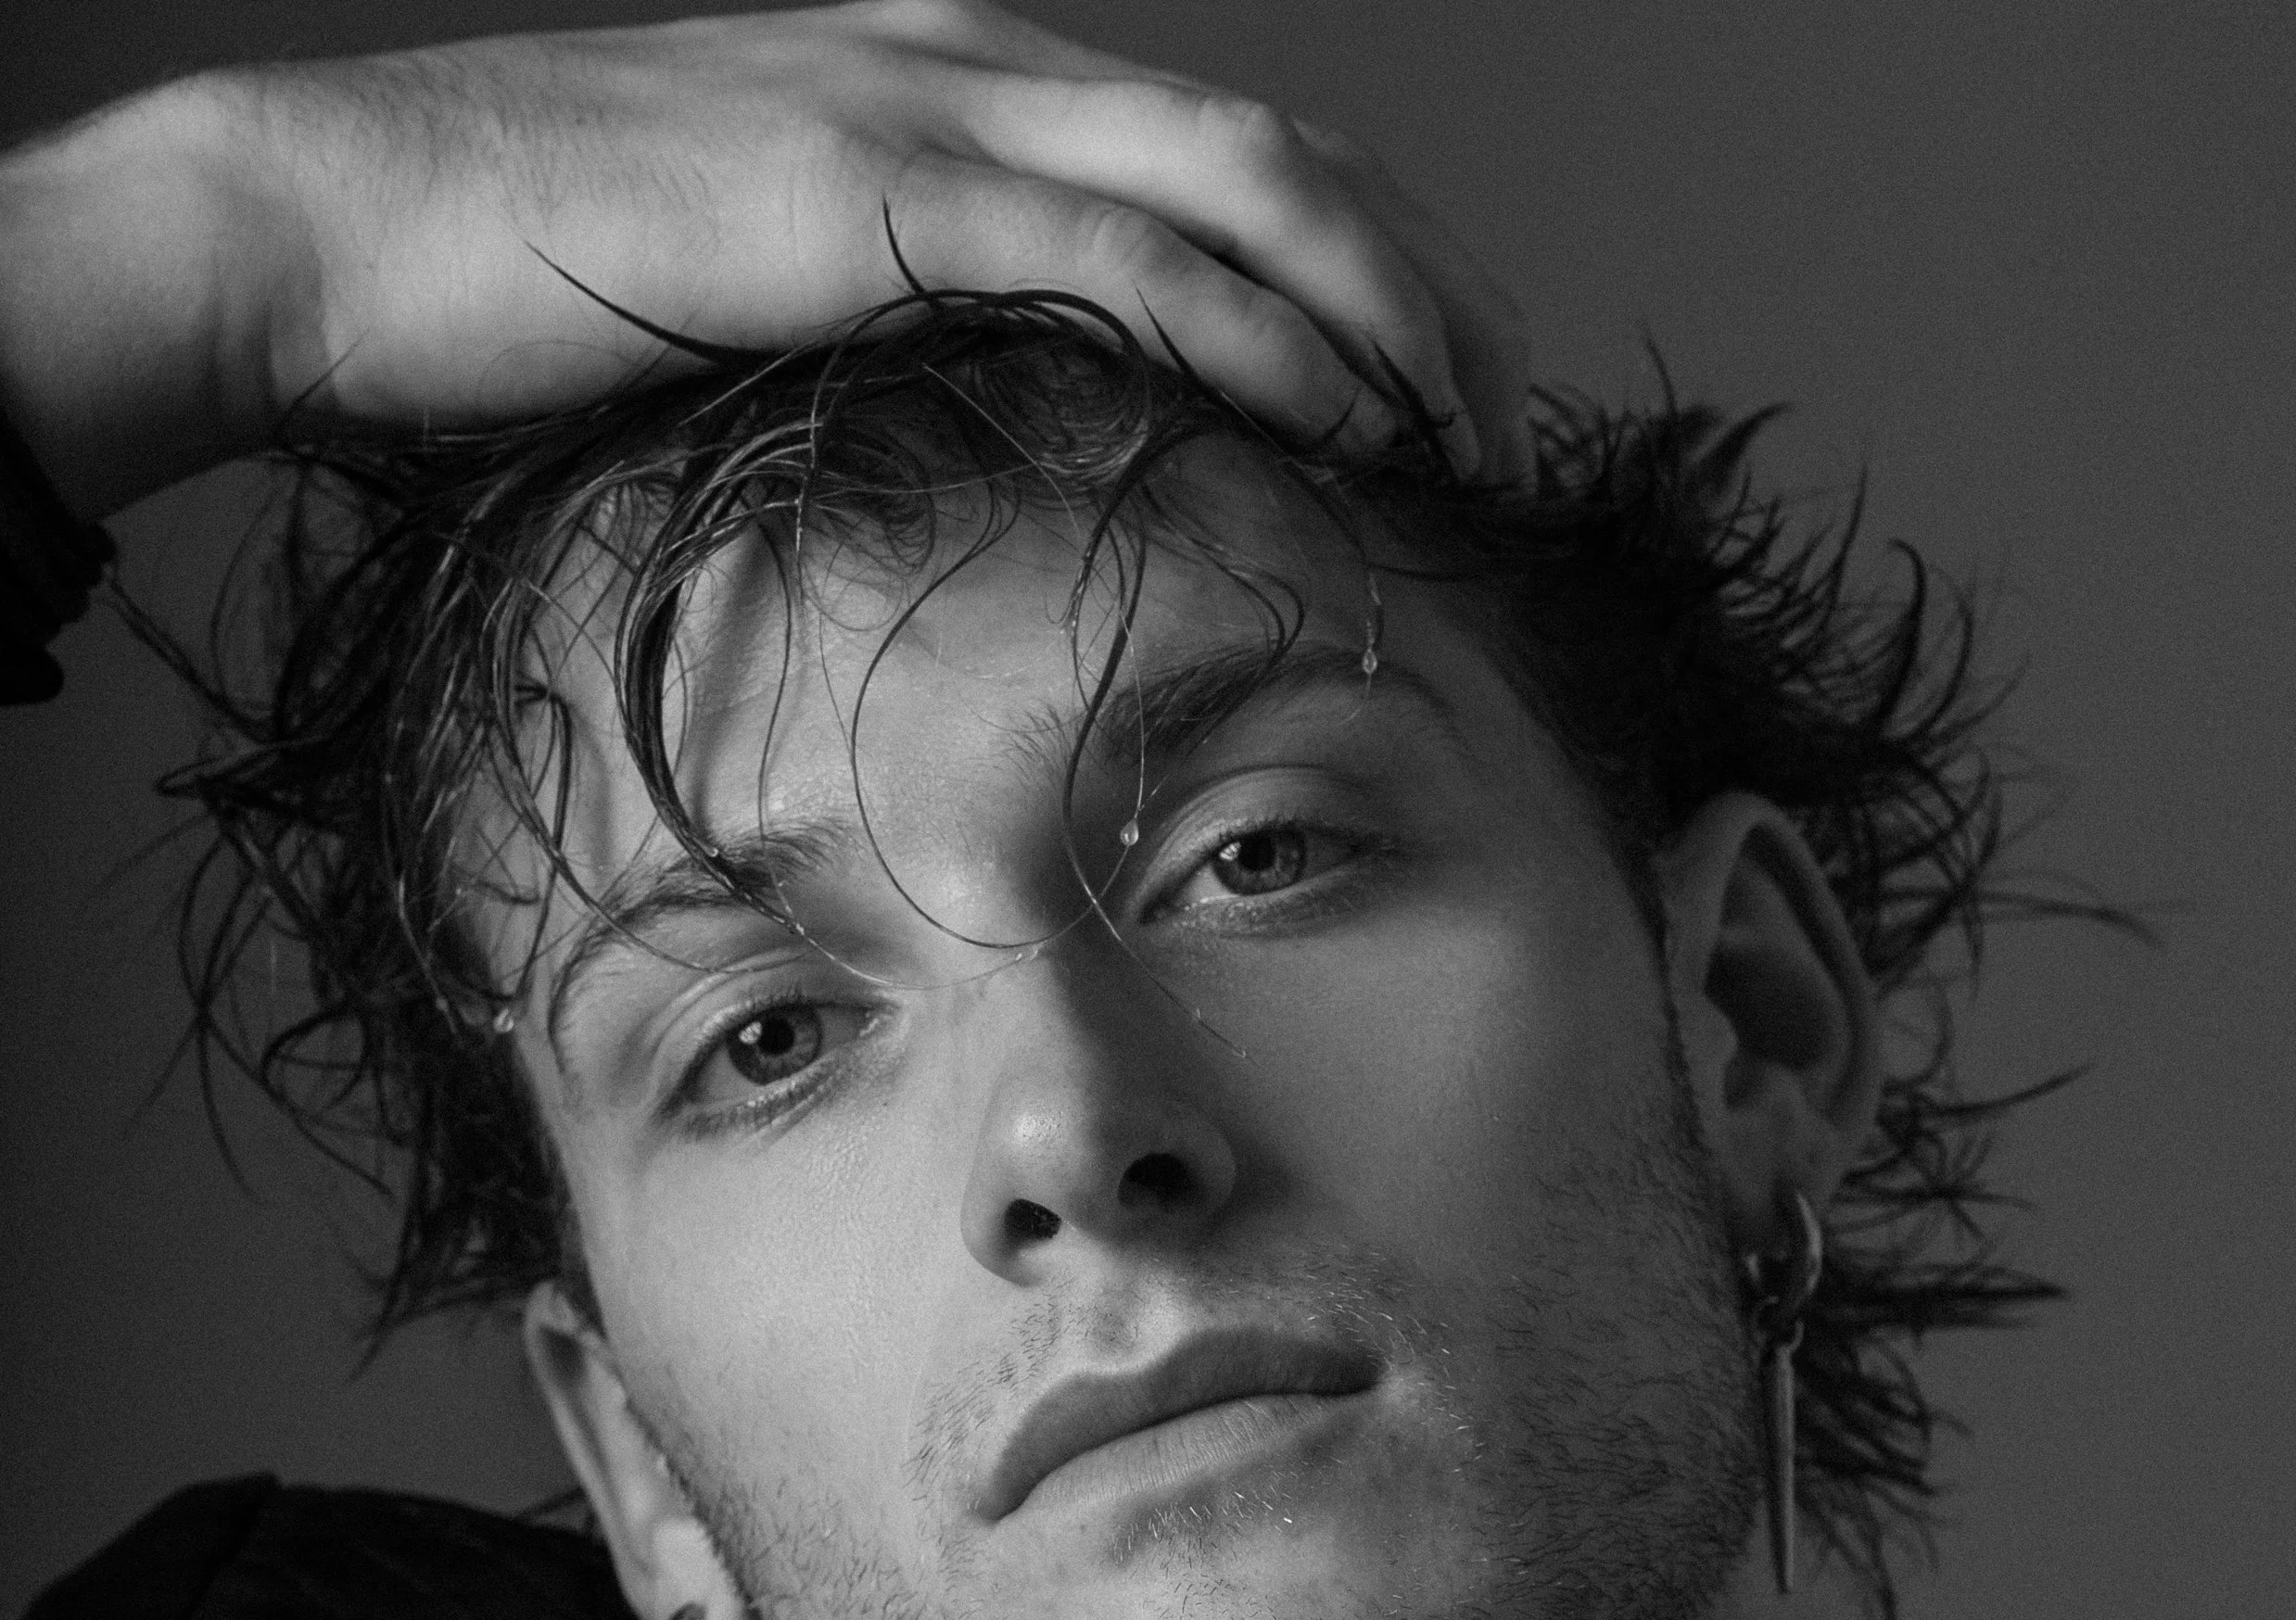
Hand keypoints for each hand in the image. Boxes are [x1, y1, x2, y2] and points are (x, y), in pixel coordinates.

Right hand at [0, 0, 1530, 518]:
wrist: (338, 225)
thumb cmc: (515, 283)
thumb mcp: (735, 285)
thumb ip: (871, 317)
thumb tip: (962, 428)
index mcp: (939, 78)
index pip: (1207, 147)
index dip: (1345, 251)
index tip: (1424, 371)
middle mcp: (964, 60)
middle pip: (1272, 145)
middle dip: (1416, 272)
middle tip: (1501, 403)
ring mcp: (924, 111)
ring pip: (1237, 176)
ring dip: (1379, 299)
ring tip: (1466, 421)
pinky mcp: (876, 197)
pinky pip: (1124, 257)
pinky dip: (1255, 330)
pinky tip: (1340, 409)